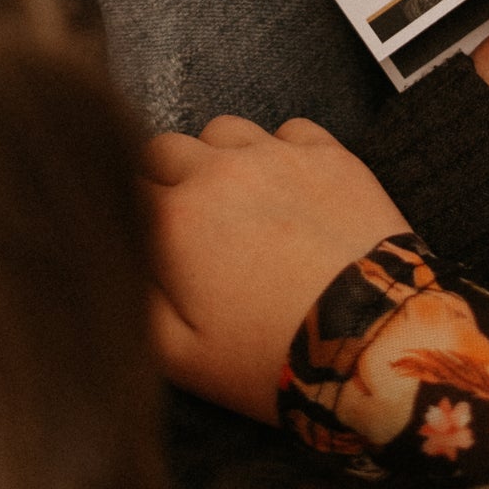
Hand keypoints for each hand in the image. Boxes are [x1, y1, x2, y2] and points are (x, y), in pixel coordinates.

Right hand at [148, 115, 408, 421]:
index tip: (141, 237)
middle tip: (187, 224)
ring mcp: (277, 155)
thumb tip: (112, 269)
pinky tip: (291, 188)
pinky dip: (281, 150)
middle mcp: (218, 172)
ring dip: (220, 158)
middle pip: (165, 148)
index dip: (126, 211)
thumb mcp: (182, 359)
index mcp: (173, 219)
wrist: (376, 341)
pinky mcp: (330, 155)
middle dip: (165, 178)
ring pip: (224, 130)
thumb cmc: (273, 357)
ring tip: (238, 202)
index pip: (122, 186)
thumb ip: (134, 305)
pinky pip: (289, 129)